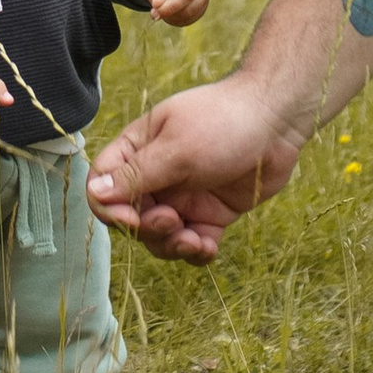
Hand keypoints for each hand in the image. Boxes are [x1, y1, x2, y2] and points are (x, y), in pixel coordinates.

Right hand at [87, 76, 303, 262]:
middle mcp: (157, 175)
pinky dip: (196, 251)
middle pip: (131, 217)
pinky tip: (209, 247)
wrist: (277, 122)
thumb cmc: (222, 122)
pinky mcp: (211, 212)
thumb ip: (136, 175)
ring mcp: (183, 196)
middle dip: (147, 229)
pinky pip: (193, 242)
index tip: (132, 218)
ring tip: (195, 240)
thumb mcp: (176, 149)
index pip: (103, 184)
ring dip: (172, 245)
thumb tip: (95, 193)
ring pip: (160, 236)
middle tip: (173, 221)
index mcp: (138, 149)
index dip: (110, 208)